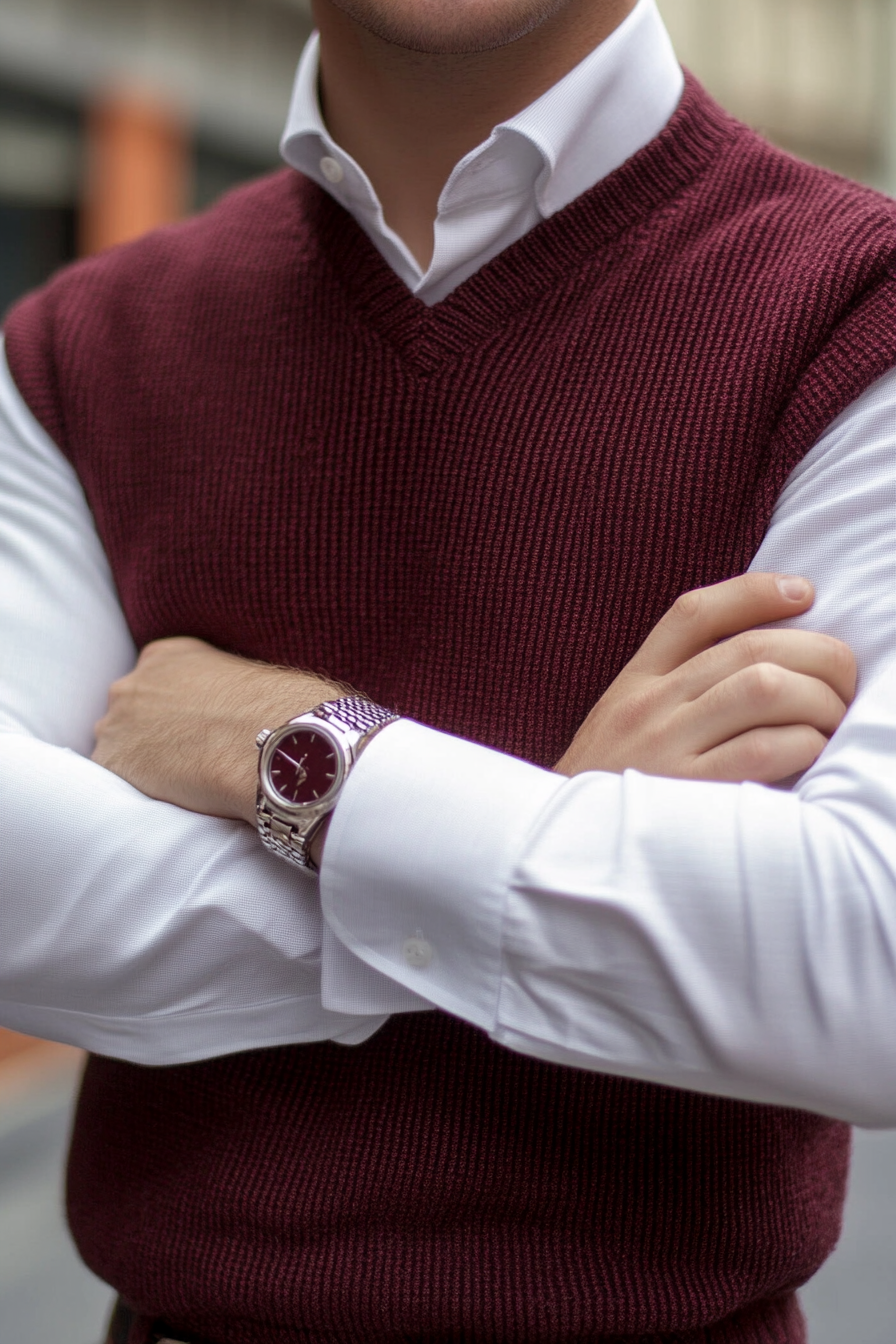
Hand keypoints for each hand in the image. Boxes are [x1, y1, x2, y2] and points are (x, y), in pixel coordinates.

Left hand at [93, 638, 345, 824]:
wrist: (273, 742)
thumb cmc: (274, 711)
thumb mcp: (241, 678)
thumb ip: (217, 686)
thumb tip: (231, 709)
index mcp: (164, 656)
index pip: (153, 683)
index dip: (174, 710)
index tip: (194, 729)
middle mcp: (132, 683)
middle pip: (130, 713)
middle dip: (153, 733)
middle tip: (189, 756)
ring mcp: (117, 723)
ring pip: (119, 747)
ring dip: (144, 762)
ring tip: (184, 780)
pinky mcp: (115, 764)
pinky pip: (118, 780)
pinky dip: (140, 790)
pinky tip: (173, 795)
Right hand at [554, 573, 855, 783]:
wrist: (558, 856)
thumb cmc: (607, 793)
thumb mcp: (621, 725)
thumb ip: (675, 692)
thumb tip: (764, 664)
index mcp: (635, 682)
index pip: (695, 612)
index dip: (757, 592)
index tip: (806, 593)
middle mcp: (649, 704)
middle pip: (749, 648)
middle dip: (818, 655)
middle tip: (845, 681)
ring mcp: (666, 746)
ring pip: (762, 687)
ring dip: (818, 700)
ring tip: (834, 720)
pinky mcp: (687, 792)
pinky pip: (761, 750)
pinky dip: (803, 743)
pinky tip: (813, 753)